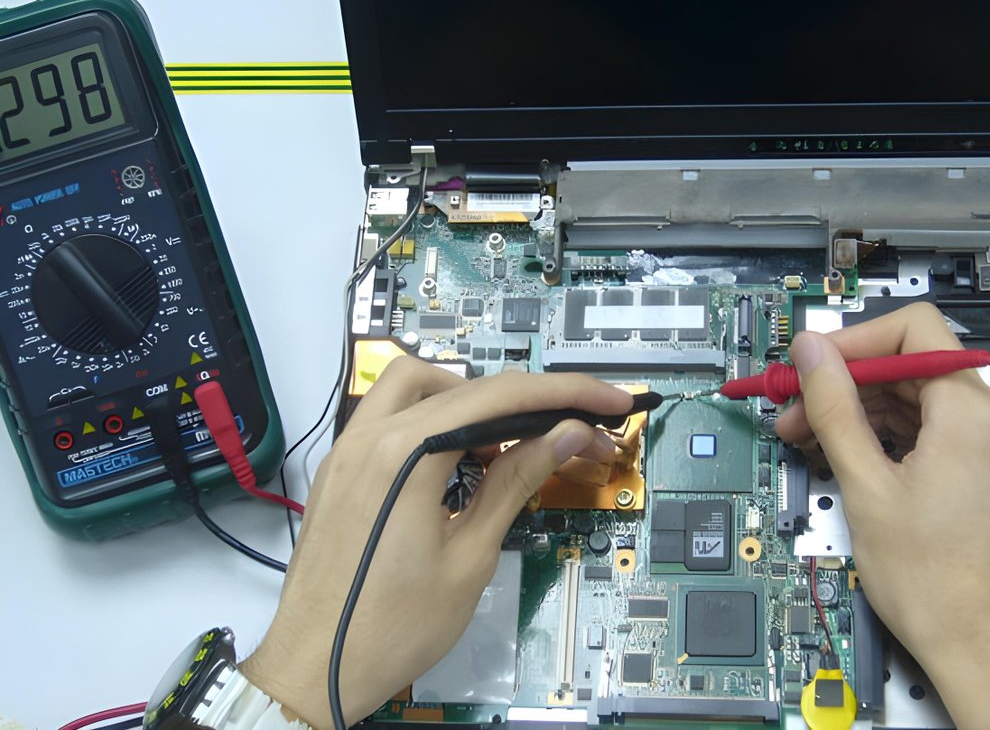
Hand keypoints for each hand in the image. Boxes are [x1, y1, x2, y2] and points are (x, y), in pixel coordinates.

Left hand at [239, 357, 631, 727]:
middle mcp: (370, 436)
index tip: (612, 402)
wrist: (313, 670)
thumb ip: (516, 481)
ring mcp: (348, 450)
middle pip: (466, 384)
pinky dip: (435, 419)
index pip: (501, 397)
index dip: (567, 393)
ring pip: (417, 385)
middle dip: (532, 400)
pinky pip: (392, 417)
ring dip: (473, 397)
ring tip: (513, 441)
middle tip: (579, 428)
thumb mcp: (469, 556)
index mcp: (403, 454)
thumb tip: (568, 435)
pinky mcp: (340, 469)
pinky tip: (463, 458)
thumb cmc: (392, 627)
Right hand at [775, 303, 989, 729]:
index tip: (808, 366)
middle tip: (794, 410)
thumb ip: (834, 407)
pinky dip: (889, 437)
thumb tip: (811, 352)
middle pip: (911, 364)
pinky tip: (848, 457)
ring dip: (861, 413)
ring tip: (809, 441)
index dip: (852, 342)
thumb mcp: (866, 486)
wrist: (985, 650)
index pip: (912, 328)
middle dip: (847, 384)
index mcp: (976, 409)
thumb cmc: (935, 583)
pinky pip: (936, 429)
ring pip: (919, 398)